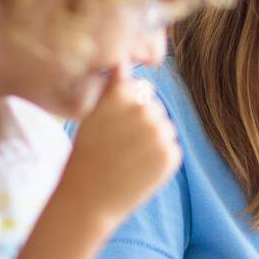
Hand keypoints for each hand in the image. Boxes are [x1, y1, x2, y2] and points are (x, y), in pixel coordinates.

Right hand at [56, 67, 180, 228]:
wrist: (88, 199)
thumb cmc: (87, 154)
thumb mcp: (94, 115)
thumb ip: (114, 87)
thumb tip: (123, 59)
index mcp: (123, 95)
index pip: (140, 89)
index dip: (127, 107)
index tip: (114, 127)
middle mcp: (144, 109)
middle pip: (155, 108)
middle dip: (142, 123)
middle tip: (119, 146)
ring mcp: (161, 133)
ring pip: (165, 128)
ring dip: (152, 140)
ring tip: (128, 158)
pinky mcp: (172, 155)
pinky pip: (171, 149)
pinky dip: (159, 158)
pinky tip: (138, 169)